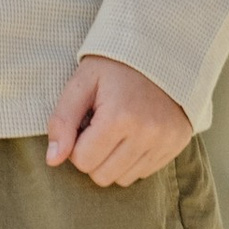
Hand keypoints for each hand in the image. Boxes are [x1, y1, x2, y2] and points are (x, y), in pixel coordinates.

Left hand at [45, 54, 192, 187]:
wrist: (160, 50)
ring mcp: (164, 142)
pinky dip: (133, 159)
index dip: (76, 144)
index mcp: (119, 117)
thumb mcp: (82, 83)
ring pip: (123, 179)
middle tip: (100, 127)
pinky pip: (144, 172)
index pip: (82, 161)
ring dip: (113, 160)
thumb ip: (62, 121)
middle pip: (102, 176)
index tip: (86, 122)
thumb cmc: (114, 66)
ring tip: (118, 130)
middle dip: (94, 155)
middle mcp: (146, 134)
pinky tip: (134, 134)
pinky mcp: (176, 145)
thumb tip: (52, 160)